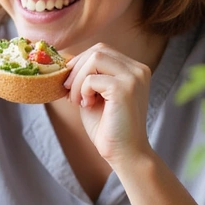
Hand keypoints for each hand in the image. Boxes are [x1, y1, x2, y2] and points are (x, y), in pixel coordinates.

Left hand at [64, 43, 153, 164]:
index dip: (80, 62)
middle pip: (98, 50)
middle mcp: (138, 70)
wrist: (124, 153)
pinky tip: (87, 105)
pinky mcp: (124, 89)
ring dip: (78, 80)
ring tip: (78, 100)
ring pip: (95, 58)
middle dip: (76, 69)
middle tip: (69, 92)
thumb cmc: (108, 127)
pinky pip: (92, 78)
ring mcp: (133, 78)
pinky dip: (82, 90)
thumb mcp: (95, 94)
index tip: (70, 83)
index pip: (102, 50)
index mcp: (134, 70)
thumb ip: (88, 76)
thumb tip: (65, 60)